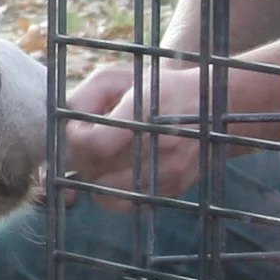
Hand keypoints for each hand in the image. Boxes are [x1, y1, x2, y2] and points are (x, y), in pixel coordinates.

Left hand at [62, 60, 205, 206]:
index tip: (76, 130)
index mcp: (145, 108)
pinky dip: (113, 192)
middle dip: (80, 160)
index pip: (95, 144)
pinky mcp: (176, 187)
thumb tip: (67, 131)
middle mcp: (162, 142)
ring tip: (101, 157)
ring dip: (95, 178)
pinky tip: (116, 172)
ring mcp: (171, 169)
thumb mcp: (115, 77)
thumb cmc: (153, 86)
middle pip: (97, 171)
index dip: (74, 141)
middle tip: (86, 143)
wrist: (212, 104)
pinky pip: (128, 203)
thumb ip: (82, 98)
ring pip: (108, 192)